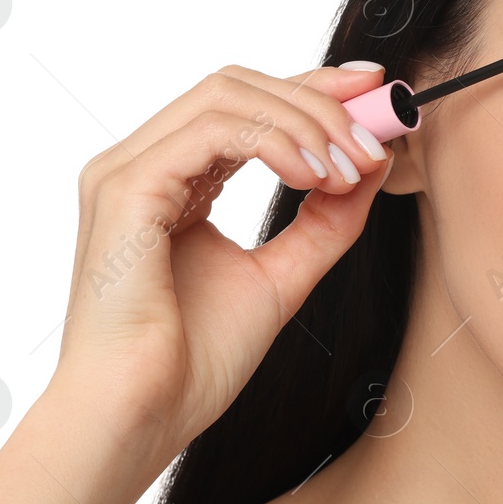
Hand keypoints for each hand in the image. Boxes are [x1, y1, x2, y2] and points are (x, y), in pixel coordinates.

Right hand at [43, 63, 394, 469]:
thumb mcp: (282, 277)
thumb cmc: (192, 363)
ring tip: (351, 166)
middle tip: (376, 131)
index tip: (375, 93)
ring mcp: (127, 172)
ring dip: (305, 121)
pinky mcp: (126, 189)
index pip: (245, 105)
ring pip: (226, 95)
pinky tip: (313, 176)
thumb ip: (325, 222)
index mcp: (171, 181)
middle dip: (318, 98)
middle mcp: (142, 165)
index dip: (312, 89)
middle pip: (237, 85)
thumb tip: (372, 166)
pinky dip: (274, 141)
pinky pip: (211, 131)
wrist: (140, 418)